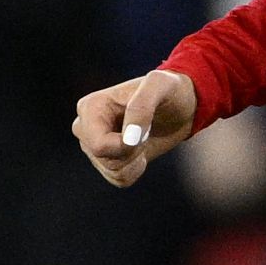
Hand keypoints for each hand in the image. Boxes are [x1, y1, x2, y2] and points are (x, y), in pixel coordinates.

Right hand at [71, 67, 199, 186]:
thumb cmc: (169, 90)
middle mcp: (85, 127)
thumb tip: (127, 139)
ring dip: (136, 160)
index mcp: (90, 107)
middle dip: (131, 152)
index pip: (99, 144)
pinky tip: (142, 151)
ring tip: (144, 139)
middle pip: (104, 158)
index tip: (145, 130)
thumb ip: (141, 106)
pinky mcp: (106, 160)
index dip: (127, 145)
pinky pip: (119, 179)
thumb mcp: (161, 86)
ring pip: (112, 171)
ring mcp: (92, 145)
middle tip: (146, 133)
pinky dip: (136, 170)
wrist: (180, 105)